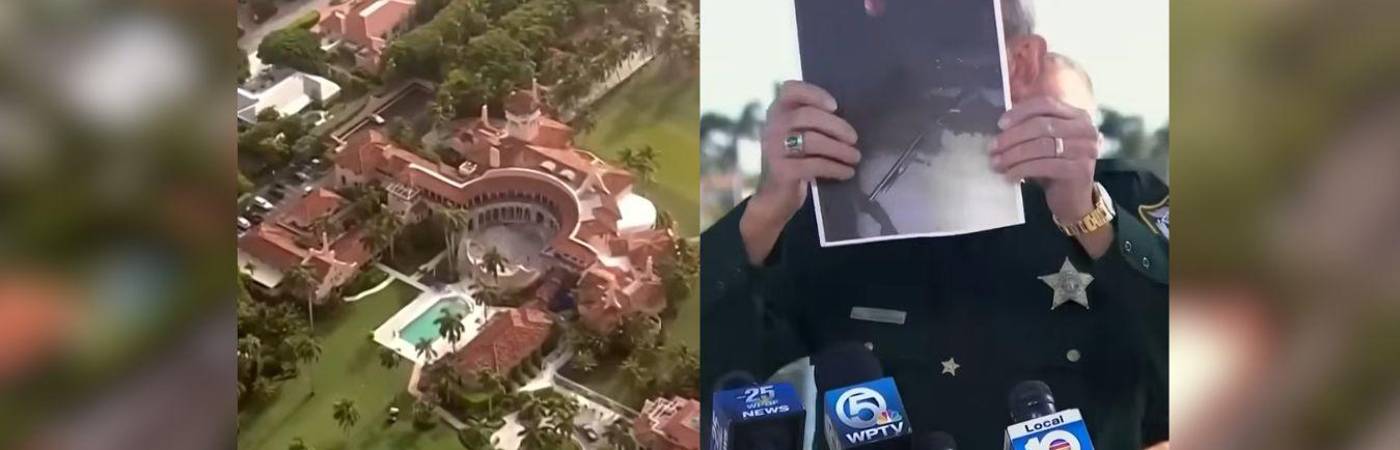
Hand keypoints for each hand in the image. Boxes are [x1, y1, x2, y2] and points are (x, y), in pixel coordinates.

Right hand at [740, 81, 860, 263]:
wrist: (776, 197)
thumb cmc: (796, 160)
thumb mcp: (799, 133)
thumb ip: (814, 119)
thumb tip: (850, 113)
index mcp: (777, 111)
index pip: (790, 90)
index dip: (814, 93)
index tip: (835, 106)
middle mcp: (771, 126)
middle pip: (807, 116)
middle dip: (836, 126)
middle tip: (854, 139)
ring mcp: (773, 149)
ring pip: (812, 141)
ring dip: (840, 150)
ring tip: (855, 157)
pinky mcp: (781, 171)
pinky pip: (814, 165)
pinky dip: (835, 168)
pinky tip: (847, 172)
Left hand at [990, 96, 1100, 221]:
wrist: (1073, 199)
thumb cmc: (1054, 166)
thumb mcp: (1044, 141)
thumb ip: (1030, 126)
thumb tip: (1001, 122)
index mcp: (1077, 115)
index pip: (1046, 104)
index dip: (1020, 112)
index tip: (1000, 124)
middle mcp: (1086, 129)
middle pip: (1041, 125)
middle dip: (1012, 137)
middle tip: (993, 148)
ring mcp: (1085, 149)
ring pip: (1041, 146)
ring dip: (1013, 155)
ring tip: (996, 163)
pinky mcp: (1080, 170)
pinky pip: (1044, 166)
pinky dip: (1022, 170)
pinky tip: (1010, 176)